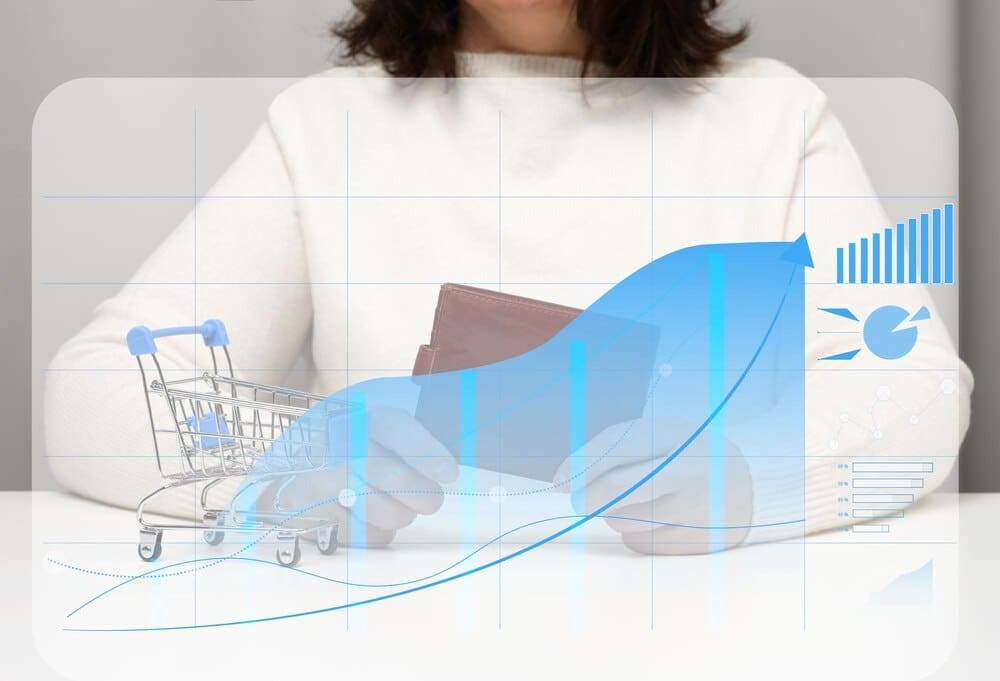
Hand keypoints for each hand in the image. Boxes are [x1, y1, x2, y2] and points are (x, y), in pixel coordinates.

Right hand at [261, 407, 457, 546]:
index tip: (450, 473)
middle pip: (397, 480)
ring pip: (389, 514)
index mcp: (362, 417)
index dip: (425, 450)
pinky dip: (376, 531)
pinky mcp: (315, 515)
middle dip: (424, 496)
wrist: (295, 476)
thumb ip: (415, 440)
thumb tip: (451, 464)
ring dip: (400, 515)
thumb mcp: (379, 433)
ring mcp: (323, 481)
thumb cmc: (354, 453)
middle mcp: (339, 446)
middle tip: (430, 500)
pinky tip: (362, 515)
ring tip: (389, 503)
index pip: (395, 428)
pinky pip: (369, 537)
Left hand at [552, 416, 751, 554]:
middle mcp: (690, 471)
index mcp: (679, 435)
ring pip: (623, 520)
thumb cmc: (687, 457)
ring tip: (636, 502)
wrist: (748, 487)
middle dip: (586, 496)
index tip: (558, 481)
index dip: (580, 465)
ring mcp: (696, 510)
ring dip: (613, 514)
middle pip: (617, 489)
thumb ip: (615, 449)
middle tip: (578, 499)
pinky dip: (634, 534)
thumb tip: (562, 480)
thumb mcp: (662, 436)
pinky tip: (656, 520)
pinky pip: (639, 543)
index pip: (618, 448)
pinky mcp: (695, 542)